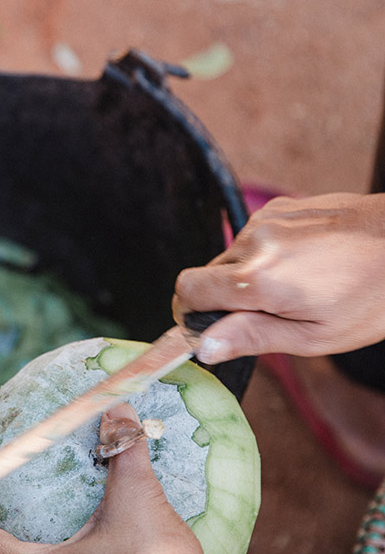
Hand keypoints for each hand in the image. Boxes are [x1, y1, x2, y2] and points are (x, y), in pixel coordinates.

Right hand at [174, 192, 384, 362]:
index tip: (211, 328)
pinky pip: (253, 239)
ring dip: (249, 277)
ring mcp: (267, 218)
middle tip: (272, 315)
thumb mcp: (313, 336)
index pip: (188, 291)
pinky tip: (303, 265)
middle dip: (227, 299)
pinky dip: (267, 256)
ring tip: (296, 288)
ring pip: (232, 258)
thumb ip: (251, 338)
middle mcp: (255, 241)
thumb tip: (203, 346)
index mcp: (258, 278)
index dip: (191, 314)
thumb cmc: (371, 297)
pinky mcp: (280, 207)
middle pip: (208, 276)